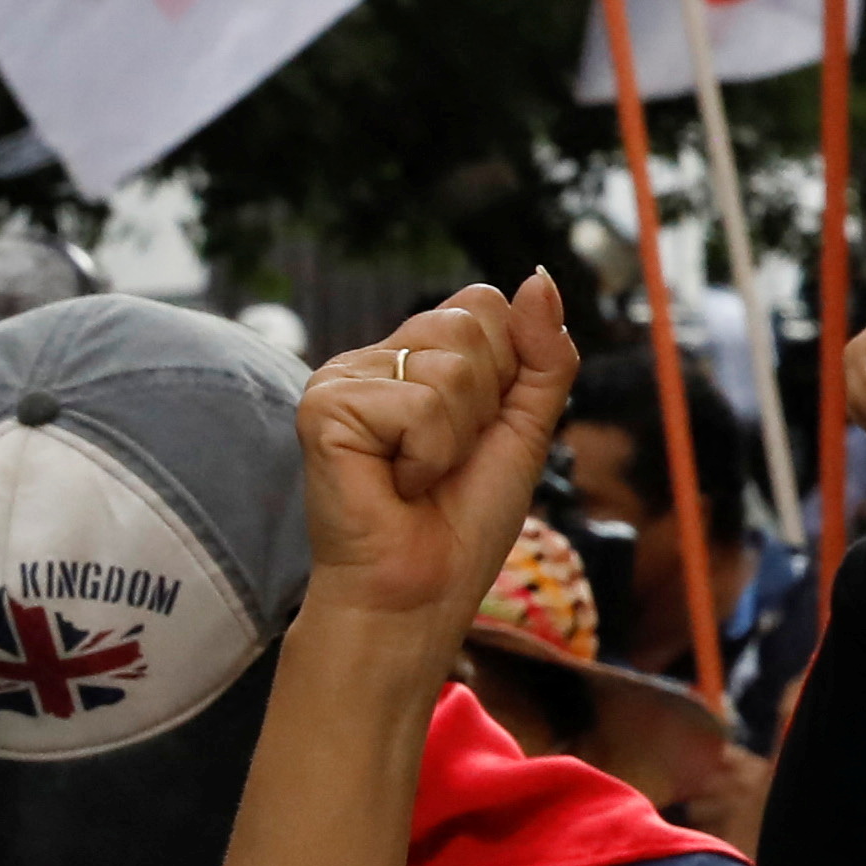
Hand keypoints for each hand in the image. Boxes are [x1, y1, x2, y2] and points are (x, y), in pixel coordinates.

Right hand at [298, 281, 578, 647]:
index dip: (508, 369)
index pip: (484, 304)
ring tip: (419, 473)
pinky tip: (394, 483)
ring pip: (451, 366)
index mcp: (418, 355)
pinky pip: (418, 405)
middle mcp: (375, 357)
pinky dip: (427, 455)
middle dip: (485, 401)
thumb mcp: (525, 425)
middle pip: (470, 323)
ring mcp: (342, 378)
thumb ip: (543, 354)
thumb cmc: (465, 517)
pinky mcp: (323, 406)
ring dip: (457, 436)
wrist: (422, 587)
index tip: (482, 427)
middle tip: (447, 455)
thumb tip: (538, 278)